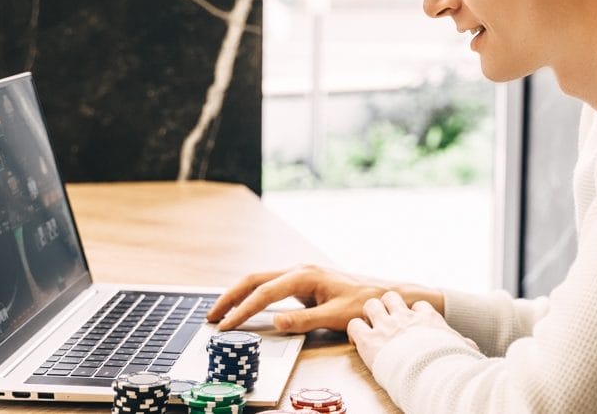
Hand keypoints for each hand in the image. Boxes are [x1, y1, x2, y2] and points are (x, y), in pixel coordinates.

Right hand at [207, 265, 441, 332]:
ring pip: (260, 281)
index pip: (264, 293)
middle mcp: (300, 270)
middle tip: (211, 316)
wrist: (385, 295)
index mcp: (305, 275)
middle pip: (254, 279)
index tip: (226, 325)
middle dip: (230, 297)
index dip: (242, 310)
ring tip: (220, 312)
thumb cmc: (365, 303)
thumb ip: (305, 320)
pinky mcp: (303, 283)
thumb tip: (275, 322)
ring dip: (239, 295)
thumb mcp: (337, 316)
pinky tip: (245, 307)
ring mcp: (301, 275)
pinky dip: (253, 296)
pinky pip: (271, 287)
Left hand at [347, 291, 474, 367]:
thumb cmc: (449, 364)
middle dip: (387, 307)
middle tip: (386, 322)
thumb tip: (472, 347)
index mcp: (428, 319)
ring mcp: (386, 326)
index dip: (413, 314)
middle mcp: (405, 318)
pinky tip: (358, 342)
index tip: (412, 325)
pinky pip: (354, 325)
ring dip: (369, 315)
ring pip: (371, 304)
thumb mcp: (462, 349)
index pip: (418, 306)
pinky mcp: (369, 340)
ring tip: (371, 329)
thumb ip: (463, 345)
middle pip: (391, 297)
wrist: (433, 373)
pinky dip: (354, 332)